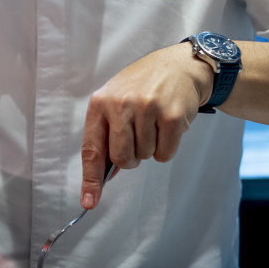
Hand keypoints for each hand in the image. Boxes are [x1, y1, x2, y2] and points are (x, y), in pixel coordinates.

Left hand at [80, 43, 211, 208]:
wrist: (179, 66)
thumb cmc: (142, 88)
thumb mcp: (116, 101)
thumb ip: (106, 135)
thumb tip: (103, 176)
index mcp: (100, 103)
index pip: (92, 149)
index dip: (90, 179)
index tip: (89, 202)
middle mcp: (120, 104)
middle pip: (122, 159)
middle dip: (131, 158)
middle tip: (139, 138)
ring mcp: (146, 108)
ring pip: (145, 156)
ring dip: (151, 148)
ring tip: (154, 124)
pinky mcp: (171, 115)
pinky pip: (165, 154)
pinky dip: (168, 147)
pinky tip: (168, 126)